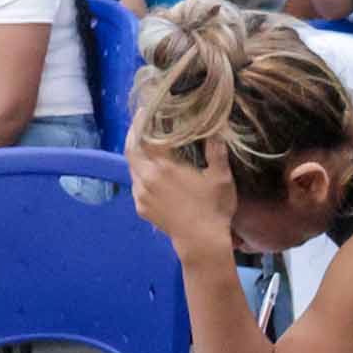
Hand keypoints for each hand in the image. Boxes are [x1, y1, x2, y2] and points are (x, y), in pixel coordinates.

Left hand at [124, 129, 236, 260]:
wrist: (201, 241)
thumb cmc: (214, 208)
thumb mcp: (221, 178)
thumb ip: (216, 152)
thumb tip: (216, 129)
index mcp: (165, 166)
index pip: (147, 136)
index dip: (145, 121)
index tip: (146, 111)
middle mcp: (147, 177)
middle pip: (131, 149)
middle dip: (134, 134)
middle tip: (140, 123)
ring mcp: (141, 193)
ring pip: (132, 167)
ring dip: (137, 154)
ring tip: (147, 147)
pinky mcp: (140, 206)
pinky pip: (136, 183)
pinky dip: (141, 173)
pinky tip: (152, 174)